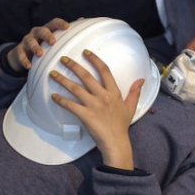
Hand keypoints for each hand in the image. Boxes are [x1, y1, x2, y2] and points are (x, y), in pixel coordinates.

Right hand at [7, 18, 70, 71]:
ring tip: (40, 54)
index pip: (53, 23)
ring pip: (30, 41)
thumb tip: (83, 20)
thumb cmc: (44, 45)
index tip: (67, 27)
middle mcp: (36, 32)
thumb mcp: (54, 38)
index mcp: (47, 29)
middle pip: (41, 30)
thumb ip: (66, 32)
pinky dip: (24, 60)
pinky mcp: (19, 50)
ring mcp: (27, 41)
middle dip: (47, 35)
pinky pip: (21, 54)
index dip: (60, 24)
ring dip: (35, 47)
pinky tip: (29, 66)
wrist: (23, 54)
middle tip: (53, 42)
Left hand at [49, 50, 144, 169]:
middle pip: (86, 76)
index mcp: (113, 93)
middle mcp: (103, 96)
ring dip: (62, 80)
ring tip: (53, 74)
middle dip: (73, 66)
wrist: (116, 142)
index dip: (94, 59)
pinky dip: (61, 100)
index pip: (104, 71)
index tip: (85, 52)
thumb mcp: (131, 107)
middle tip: (63, 59)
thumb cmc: (121, 126)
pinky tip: (54, 96)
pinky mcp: (85, 115)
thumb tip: (141, 80)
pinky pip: (70, 105)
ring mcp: (94, 105)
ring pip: (75, 88)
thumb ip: (135, 92)